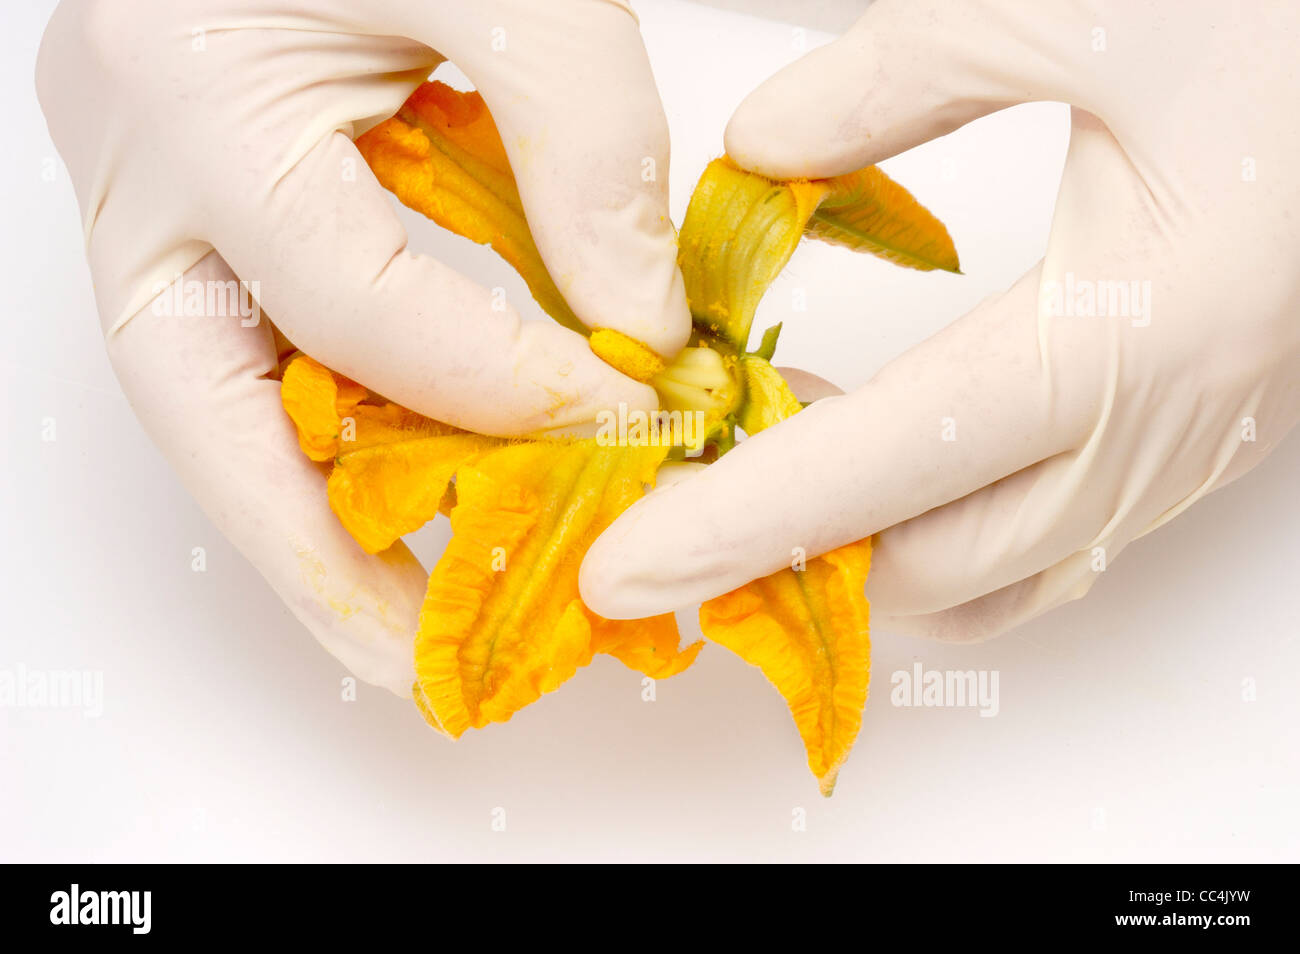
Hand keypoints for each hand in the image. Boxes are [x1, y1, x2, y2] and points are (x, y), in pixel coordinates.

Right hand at [37, 0, 688, 692]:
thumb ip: (579, 143)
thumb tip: (638, 323)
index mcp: (194, 104)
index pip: (362, 305)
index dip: (505, 380)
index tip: (628, 414)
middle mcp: (144, 180)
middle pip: (212, 422)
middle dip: (317, 557)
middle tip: (420, 661)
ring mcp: (155, 205)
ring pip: (219, 413)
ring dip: (316, 523)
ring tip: (412, 617)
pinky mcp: (200, 215)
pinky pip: (257, 359)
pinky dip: (336, 437)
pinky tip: (414, 490)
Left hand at [581, 0, 1299, 640]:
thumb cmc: (1286, 31)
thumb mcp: (1085, 12)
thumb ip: (898, 83)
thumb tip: (760, 152)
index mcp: (1136, 329)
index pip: (886, 463)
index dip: (740, 520)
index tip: (630, 565)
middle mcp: (1163, 427)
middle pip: (930, 561)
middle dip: (788, 547)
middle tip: (686, 468)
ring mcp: (1185, 453)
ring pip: (989, 576)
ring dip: (862, 543)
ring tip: (772, 445)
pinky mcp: (1192, 443)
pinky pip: (1044, 549)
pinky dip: (937, 530)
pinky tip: (884, 453)